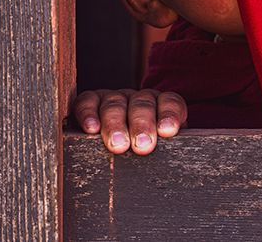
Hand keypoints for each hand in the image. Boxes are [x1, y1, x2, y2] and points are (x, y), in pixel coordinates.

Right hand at [72, 88, 187, 154]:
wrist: (117, 147)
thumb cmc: (141, 153)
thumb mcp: (159, 151)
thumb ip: (167, 151)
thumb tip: (173, 163)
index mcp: (161, 106)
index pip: (169, 102)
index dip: (169, 114)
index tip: (167, 131)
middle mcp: (138, 100)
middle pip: (142, 104)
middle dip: (142, 125)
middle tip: (142, 146)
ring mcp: (115, 99)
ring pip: (115, 104)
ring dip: (116, 124)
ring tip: (117, 146)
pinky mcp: (91, 101)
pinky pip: (88, 101)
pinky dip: (88, 112)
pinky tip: (91, 128)